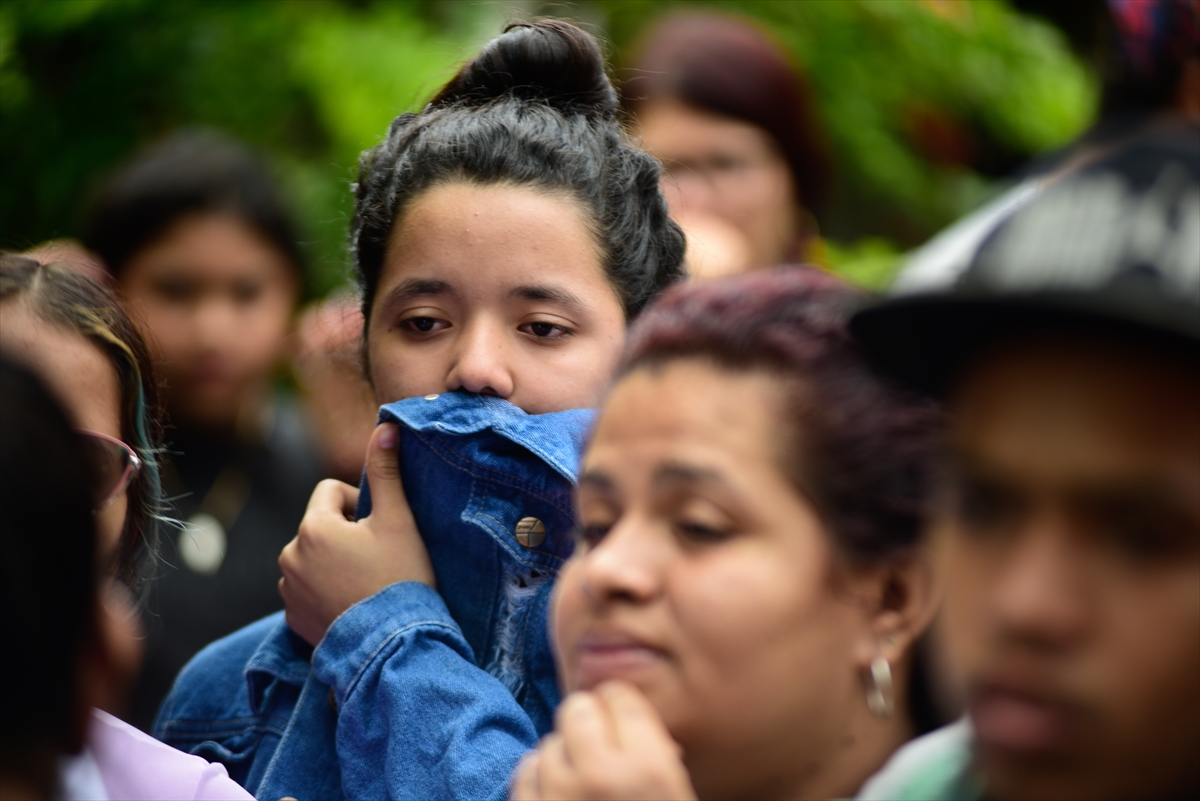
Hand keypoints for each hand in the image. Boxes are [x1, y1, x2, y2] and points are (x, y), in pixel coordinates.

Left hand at [279, 422, 434, 645]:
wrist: (394, 646)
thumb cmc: (400, 578)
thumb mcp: (399, 520)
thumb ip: (386, 472)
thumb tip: (385, 426)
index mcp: (313, 527)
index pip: (329, 492)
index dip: (359, 503)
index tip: (381, 528)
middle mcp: (290, 555)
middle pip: (320, 526)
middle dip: (345, 534)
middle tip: (378, 557)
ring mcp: (287, 589)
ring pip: (312, 557)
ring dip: (333, 562)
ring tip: (365, 583)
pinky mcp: (291, 618)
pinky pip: (306, 589)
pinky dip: (325, 590)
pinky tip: (353, 603)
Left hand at [511, 682, 695, 800]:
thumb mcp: (677, 789)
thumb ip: (657, 751)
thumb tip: (629, 713)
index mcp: (649, 768)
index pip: (620, 697)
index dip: (621, 703)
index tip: (622, 713)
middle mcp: (601, 777)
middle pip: (577, 708)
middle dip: (587, 720)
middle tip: (599, 740)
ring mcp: (560, 799)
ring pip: (549, 742)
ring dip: (564, 754)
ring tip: (582, 775)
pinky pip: (525, 774)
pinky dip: (539, 779)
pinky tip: (558, 792)